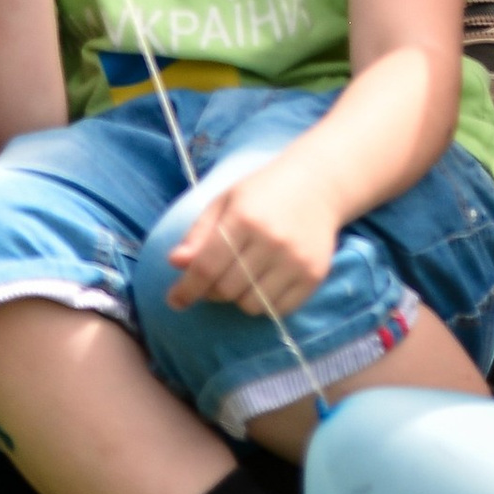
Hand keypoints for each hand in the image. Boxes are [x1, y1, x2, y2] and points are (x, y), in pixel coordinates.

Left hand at [166, 142, 342, 314]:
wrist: (319, 183)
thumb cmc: (264, 192)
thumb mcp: (226, 201)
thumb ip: (199, 233)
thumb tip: (175, 263)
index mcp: (244, 217)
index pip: (206, 267)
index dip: (186, 289)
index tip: (175, 301)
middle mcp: (270, 240)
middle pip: (226, 290)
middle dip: (213, 290)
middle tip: (215, 279)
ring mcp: (294, 259)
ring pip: (251, 304)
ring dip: (239, 297)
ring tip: (243, 277)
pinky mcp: (313, 275)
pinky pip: (278, 310)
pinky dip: (265, 303)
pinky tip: (265, 282)